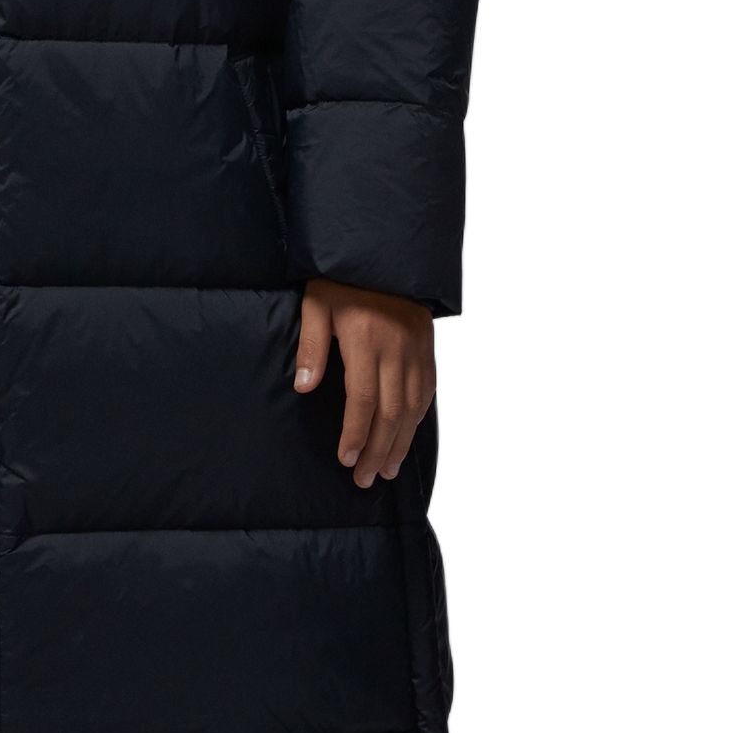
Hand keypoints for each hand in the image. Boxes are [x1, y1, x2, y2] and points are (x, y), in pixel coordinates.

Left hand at [293, 278, 433, 489]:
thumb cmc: (342, 278)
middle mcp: (397, 348)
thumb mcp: (317, 303)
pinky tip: (407, 437)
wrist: (383, 252)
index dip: (357, 433)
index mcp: (366, 339)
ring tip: (386, 469)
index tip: (346, 459)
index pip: (364, 399)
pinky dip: (418, 420)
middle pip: (391, 412)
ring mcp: (417, 349)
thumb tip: (305, 388)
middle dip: (378, 450)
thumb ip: (312, 346)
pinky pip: (427, 392)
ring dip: (400, 442)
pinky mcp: (428, 348)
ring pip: (413, 408)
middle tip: (366, 479)